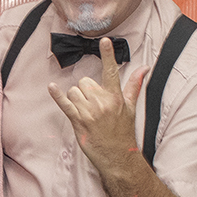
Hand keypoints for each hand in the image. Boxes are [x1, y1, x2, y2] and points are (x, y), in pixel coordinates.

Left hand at [48, 37, 148, 172]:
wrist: (117, 156)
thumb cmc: (123, 131)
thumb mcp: (130, 108)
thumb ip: (134, 85)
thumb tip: (144, 68)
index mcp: (115, 97)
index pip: (111, 71)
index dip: (108, 55)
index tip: (104, 40)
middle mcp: (102, 102)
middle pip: (85, 82)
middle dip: (87, 91)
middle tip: (95, 106)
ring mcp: (89, 111)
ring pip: (74, 92)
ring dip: (77, 99)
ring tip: (87, 112)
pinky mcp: (78, 120)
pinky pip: (64, 103)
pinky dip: (57, 95)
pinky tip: (52, 87)